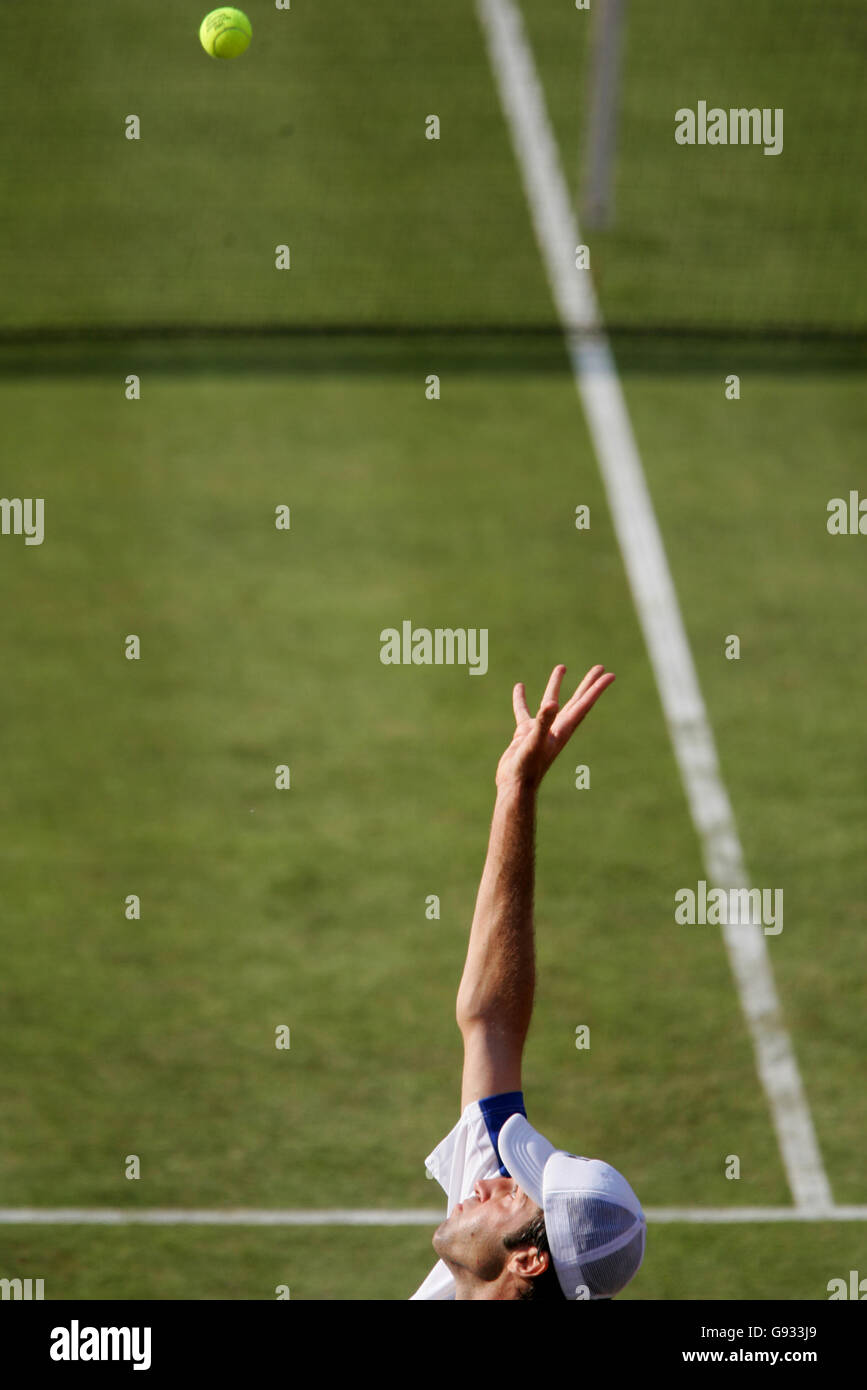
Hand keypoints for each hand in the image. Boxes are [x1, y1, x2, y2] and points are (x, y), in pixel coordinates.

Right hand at [495, 664, 615, 790]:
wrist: (514, 786)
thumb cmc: (527, 768)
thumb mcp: (535, 742)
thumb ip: (543, 722)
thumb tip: (551, 704)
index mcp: (563, 729)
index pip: (584, 704)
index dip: (596, 689)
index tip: (609, 674)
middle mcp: (556, 727)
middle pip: (576, 700)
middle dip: (587, 684)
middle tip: (599, 667)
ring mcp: (541, 729)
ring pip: (552, 702)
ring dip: (556, 686)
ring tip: (561, 667)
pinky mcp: (525, 733)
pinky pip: (524, 711)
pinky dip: (522, 699)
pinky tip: (519, 687)